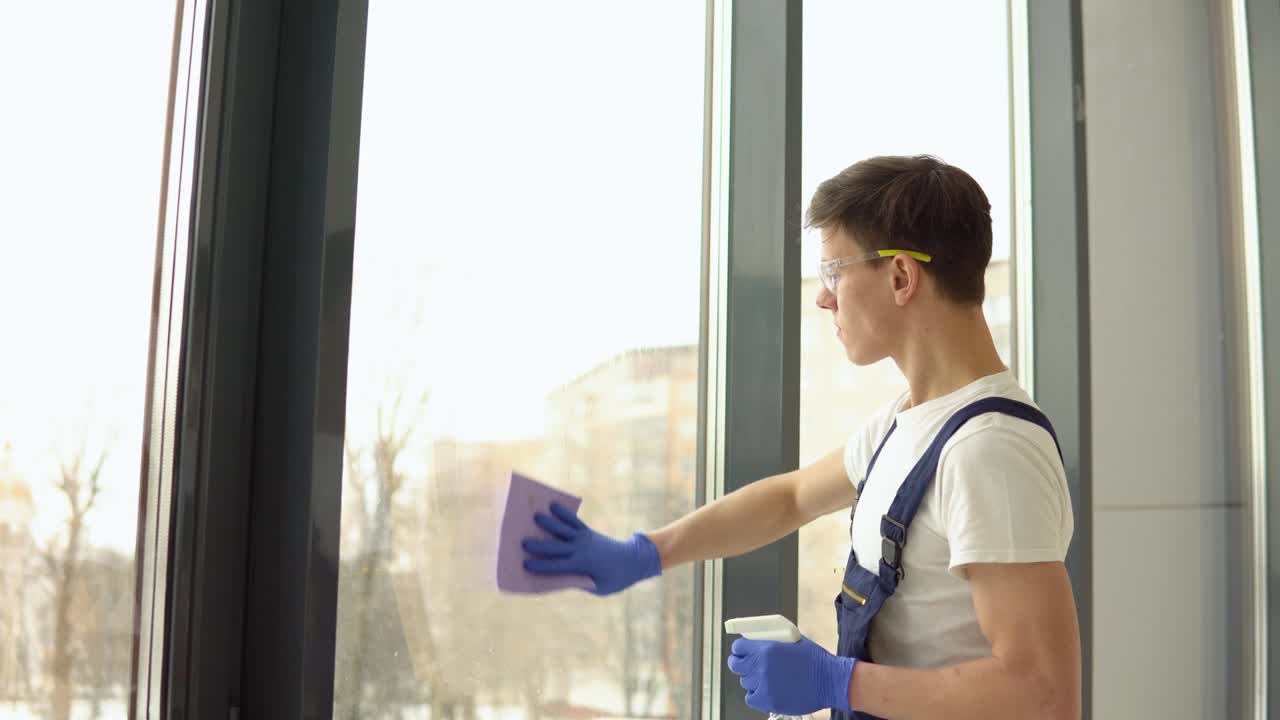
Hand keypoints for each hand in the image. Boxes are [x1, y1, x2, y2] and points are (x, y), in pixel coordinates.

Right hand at [521, 502, 661, 595]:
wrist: (635, 560)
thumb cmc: (615, 578)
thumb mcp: (599, 587)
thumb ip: (580, 582)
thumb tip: (558, 578)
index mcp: (582, 566)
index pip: (557, 567)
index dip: (541, 566)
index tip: (525, 564)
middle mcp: (581, 549)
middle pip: (556, 547)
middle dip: (539, 545)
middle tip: (522, 542)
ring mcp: (584, 538)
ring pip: (563, 529)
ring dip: (549, 523)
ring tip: (535, 515)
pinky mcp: (587, 531)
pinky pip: (573, 521)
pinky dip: (563, 513)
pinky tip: (552, 504)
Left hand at [726, 637, 855, 715]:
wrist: (830, 681)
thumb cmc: (815, 660)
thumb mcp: (792, 640)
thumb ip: (773, 641)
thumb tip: (759, 640)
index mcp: (765, 648)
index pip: (738, 647)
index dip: (739, 649)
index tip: (742, 651)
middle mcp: (761, 666)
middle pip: (735, 665)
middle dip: (740, 663)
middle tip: (748, 665)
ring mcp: (763, 685)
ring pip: (745, 682)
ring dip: (753, 679)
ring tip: (767, 678)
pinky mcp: (768, 701)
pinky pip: (751, 697)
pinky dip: (756, 694)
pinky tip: (767, 689)